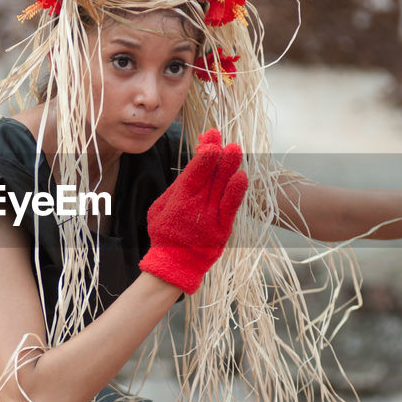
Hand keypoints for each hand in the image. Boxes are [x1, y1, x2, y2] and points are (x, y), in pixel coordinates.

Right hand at [139, 129, 247, 293]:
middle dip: (216, 153)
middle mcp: (196, 207)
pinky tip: (242, 176)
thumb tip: (190, 168)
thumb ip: (175, 189)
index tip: (210, 138)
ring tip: (234, 149)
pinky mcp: (223, 228)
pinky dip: (236, 192)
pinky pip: (231, 207)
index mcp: (178, 201)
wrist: (175, 265)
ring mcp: (211, 218)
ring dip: (229, 167)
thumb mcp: (159, 209)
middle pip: (209, 176)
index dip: (203, 155)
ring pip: (222, 187)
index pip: (194, 173)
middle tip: (221, 136)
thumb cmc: (165, 234)